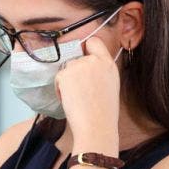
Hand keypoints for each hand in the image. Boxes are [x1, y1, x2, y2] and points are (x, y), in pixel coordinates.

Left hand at [54, 36, 119, 150]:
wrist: (97, 126)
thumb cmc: (103, 113)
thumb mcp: (109, 85)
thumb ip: (99, 71)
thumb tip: (85, 66)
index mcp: (108, 64)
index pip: (94, 42)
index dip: (86, 47)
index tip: (83, 56)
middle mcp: (94, 61)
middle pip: (76, 59)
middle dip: (75, 73)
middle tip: (81, 92)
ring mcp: (79, 66)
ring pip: (66, 69)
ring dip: (67, 82)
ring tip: (78, 99)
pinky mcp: (66, 74)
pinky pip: (58, 79)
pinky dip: (60, 90)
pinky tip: (71, 101)